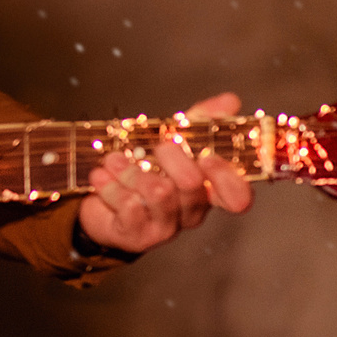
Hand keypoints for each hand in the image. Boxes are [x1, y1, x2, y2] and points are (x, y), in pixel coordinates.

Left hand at [76, 91, 254, 255]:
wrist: (99, 197)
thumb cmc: (142, 169)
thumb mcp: (171, 139)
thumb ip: (200, 120)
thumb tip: (230, 101)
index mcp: (206, 189)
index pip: (236, 194)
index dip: (226, 177)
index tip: (206, 156)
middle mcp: (191, 210)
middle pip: (192, 186)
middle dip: (170, 158)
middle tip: (155, 147)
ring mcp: (166, 226)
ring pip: (159, 193)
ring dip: (132, 170)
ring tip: (114, 161)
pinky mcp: (137, 235)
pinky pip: (130, 208)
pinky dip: (111, 186)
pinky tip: (102, 178)